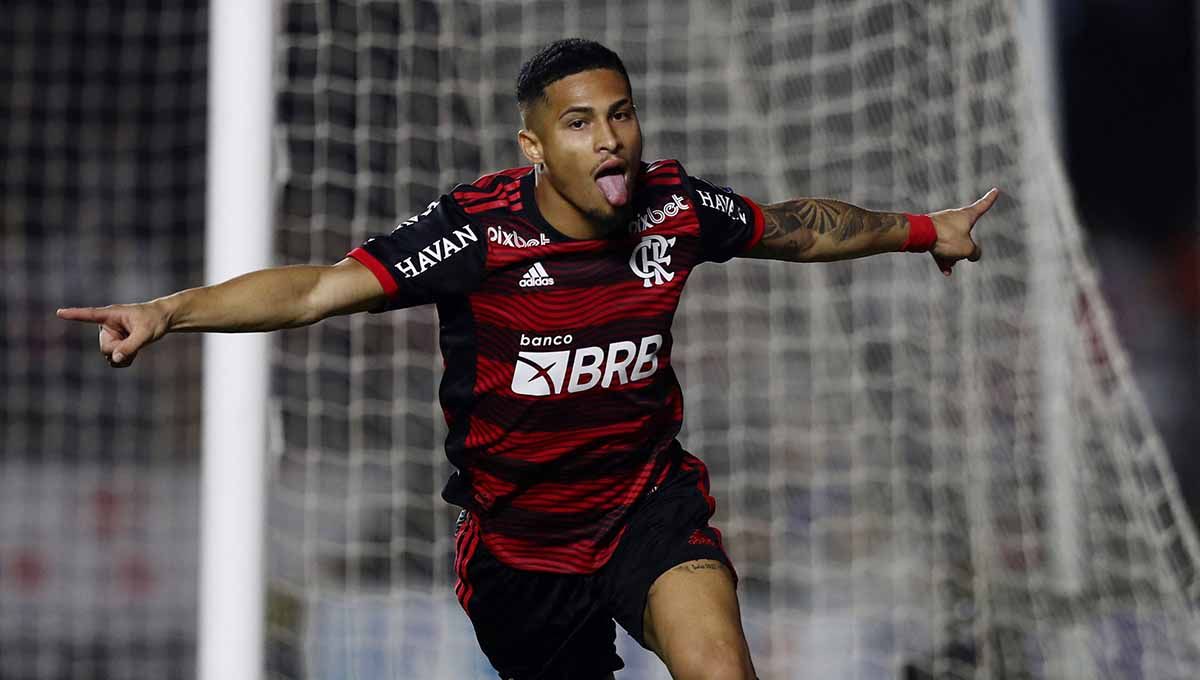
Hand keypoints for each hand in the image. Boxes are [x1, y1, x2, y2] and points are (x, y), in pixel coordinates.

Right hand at [56, 302, 170, 367]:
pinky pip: (113, 361)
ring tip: (136, 346)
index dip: (74, 315)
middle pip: (105, 348)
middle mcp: (106, 326)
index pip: (89, 315)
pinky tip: (133, 354)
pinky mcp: (114, 344)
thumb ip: (131, 346)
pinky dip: (124, 361)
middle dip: (120, 350)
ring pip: (108, 356)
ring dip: (123, 357)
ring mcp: (109, 336)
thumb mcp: (146, 333)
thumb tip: (114, 360)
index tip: (59, 312)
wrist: (162, 320)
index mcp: (110, 315)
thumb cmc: (153, 320)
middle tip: (136, 340)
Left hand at [928, 187, 999, 276]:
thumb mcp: (967, 249)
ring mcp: (941, 224)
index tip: (995, 190)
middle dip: (963, 250)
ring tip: (948, 266)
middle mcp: (954, 217)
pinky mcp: (930, 232)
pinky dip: (944, 257)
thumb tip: (973, 255)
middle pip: (966, 236)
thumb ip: (975, 253)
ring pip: (952, 243)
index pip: (983, 205)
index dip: (990, 199)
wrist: (919, 235)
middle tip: (958, 255)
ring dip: (952, 256)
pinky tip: (945, 271)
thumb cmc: (946, 238)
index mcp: (966, 215)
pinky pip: (940, 246)